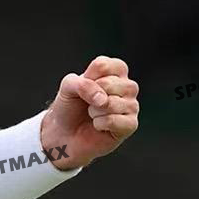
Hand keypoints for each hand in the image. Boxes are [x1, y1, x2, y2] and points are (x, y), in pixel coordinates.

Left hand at [40, 55, 138, 169]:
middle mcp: (128, 86)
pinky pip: (113, 120)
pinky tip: (98, 125)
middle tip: (88, 103)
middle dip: (90, 96)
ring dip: (93, 111)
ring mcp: (132, 105)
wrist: (66, 133)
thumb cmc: (70, 106)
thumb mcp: (68, 86)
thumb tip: (103, 99)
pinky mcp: (131, 124)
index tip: (84, 86)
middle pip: (108, 84)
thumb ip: (82, 84)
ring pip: (111, 103)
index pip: (103, 65)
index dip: (87, 78)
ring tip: (93, 114)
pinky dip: (99, 123)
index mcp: (116, 71)